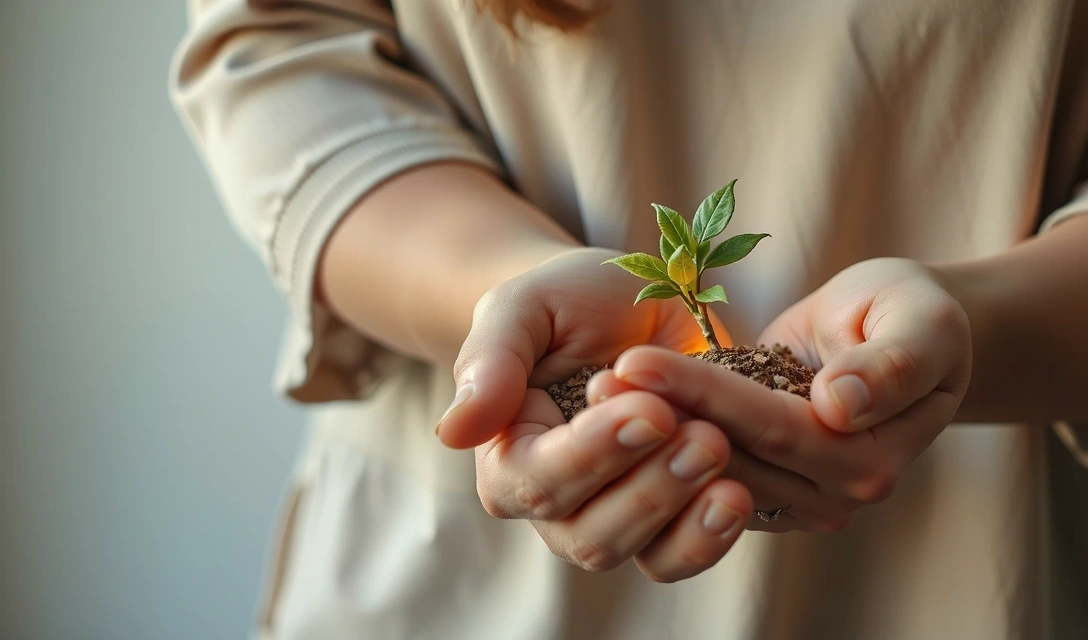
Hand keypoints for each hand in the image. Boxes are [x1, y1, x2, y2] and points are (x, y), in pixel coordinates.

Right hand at [437, 247, 751, 580]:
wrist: (621, 304)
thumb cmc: (562, 302)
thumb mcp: (522, 308)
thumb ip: (489, 363)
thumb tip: (451, 432)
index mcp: (508, 457)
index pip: (537, 480)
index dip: (593, 454)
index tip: (651, 410)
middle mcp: (555, 503)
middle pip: (590, 533)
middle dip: (649, 489)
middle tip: (704, 436)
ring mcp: (613, 516)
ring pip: (639, 553)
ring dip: (684, 513)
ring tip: (723, 455)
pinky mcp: (667, 516)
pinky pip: (681, 554)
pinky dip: (711, 535)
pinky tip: (737, 497)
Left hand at [599, 258, 971, 531]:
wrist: (893, 335)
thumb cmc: (910, 316)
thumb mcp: (923, 321)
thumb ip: (893, 365)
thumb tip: (841, 405)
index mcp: (872, 456)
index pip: (771, 429)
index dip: (700, 395)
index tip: (633, 359)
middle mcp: (835, 494)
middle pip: (729, 457)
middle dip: (657, 418)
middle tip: (593, 380)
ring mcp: (798, 502)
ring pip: (705, 475)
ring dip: (647, 436)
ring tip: (593, 391)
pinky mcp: (765, 493)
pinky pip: (702, 478)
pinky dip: (659, 446)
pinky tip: (614, 410)